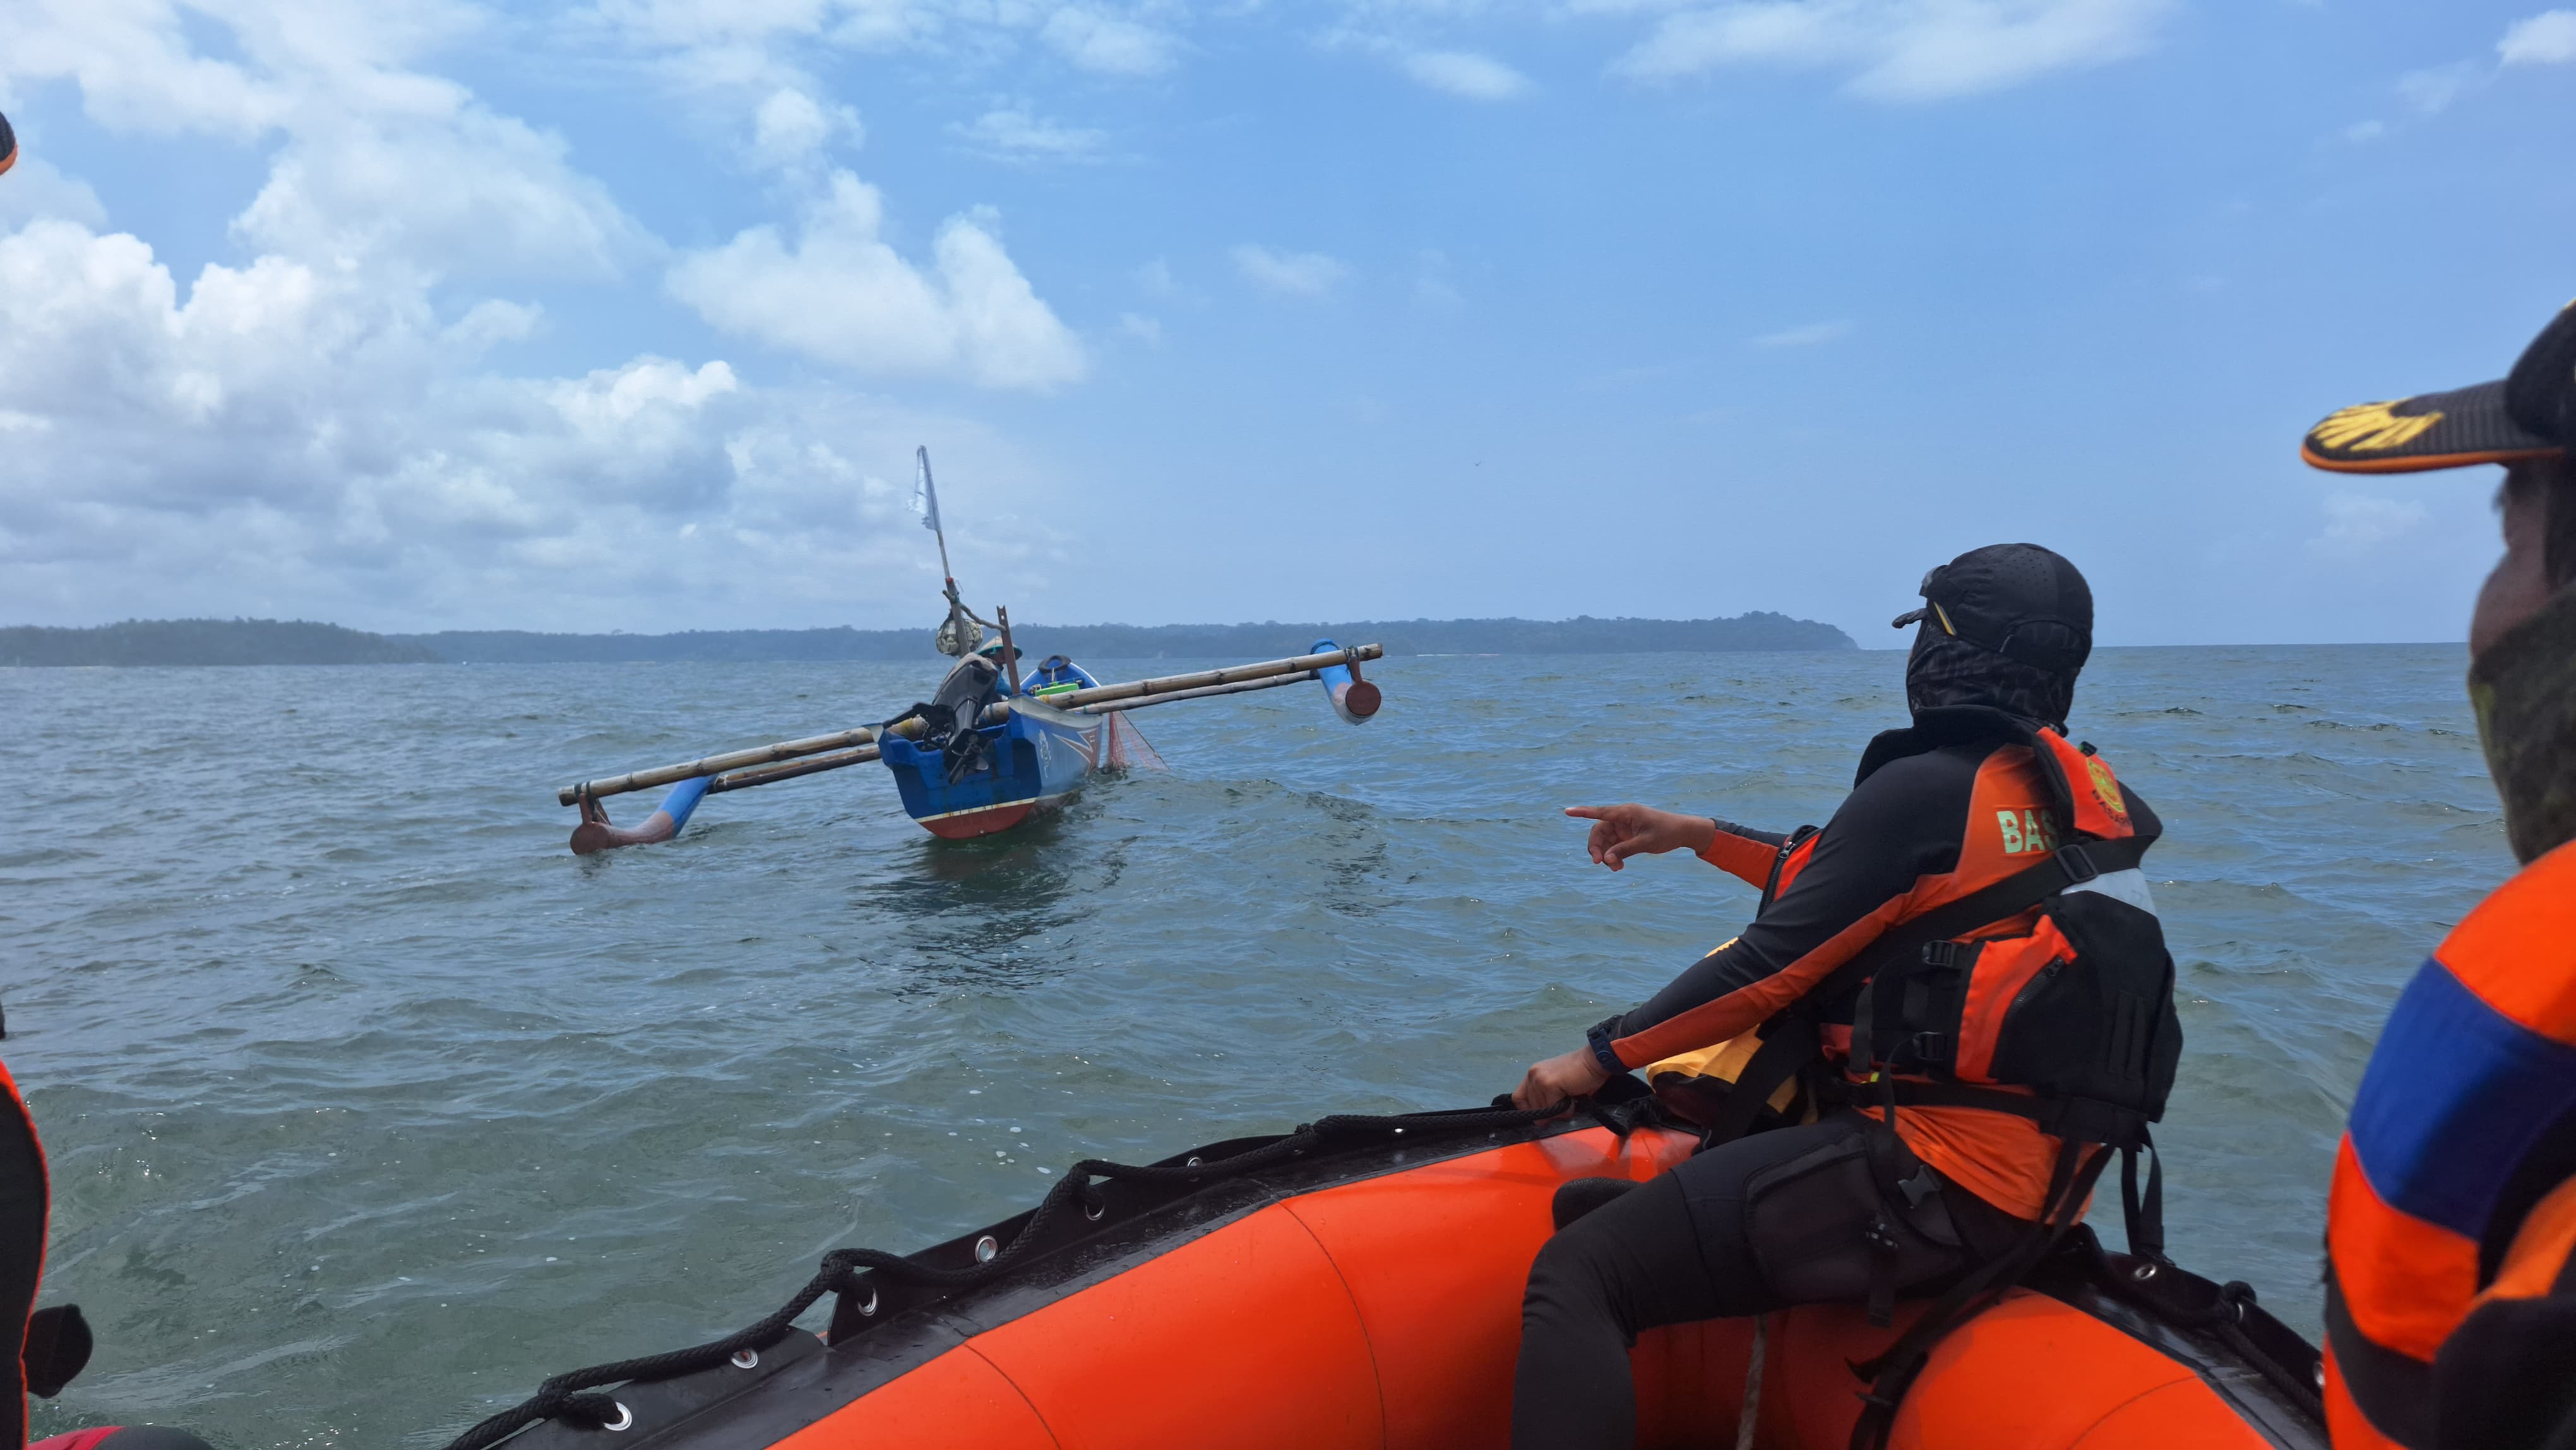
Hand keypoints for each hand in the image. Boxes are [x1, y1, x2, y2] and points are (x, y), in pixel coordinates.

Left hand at [1514, 1047, 1610, 1113]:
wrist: (1595, 1060)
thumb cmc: (1582, 1073)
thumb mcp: (1559, 1086)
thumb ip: (1547, 1099)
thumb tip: (1541, 1122)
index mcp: (1534, 1073)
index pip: (1518, 1098)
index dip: (1529, 1109)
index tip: (1543, 1114)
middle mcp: (1533, 1074)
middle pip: (1531, 1107)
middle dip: (1548, 1112)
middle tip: (1565, 1106)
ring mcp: (1539, 1078)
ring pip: (1543, 1109)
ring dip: (1559, 1111)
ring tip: (1572, 1099)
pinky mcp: (1549, 1084)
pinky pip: (1554, 1108)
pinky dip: (1567, 1109)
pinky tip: (1574, 1098)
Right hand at [1563, 804, 1717, 871]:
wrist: (1683, 832)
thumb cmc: (1667, 832)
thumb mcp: (1646, 843)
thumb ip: (1625, 850)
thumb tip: (1606, 859)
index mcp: (1626, 812)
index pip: (1600, 812)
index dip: (1582, 812)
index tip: (1567, 811)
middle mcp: (1622, 818)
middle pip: (1599, 831)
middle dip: (1597, 847)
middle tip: (1600, 863)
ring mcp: (1624, 827)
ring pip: (1606, 841)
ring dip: (1607, 855)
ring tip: (1616, 869)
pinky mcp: (1627, 835)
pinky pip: (1614, 846)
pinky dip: (1614, 856)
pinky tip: (1619, 866)